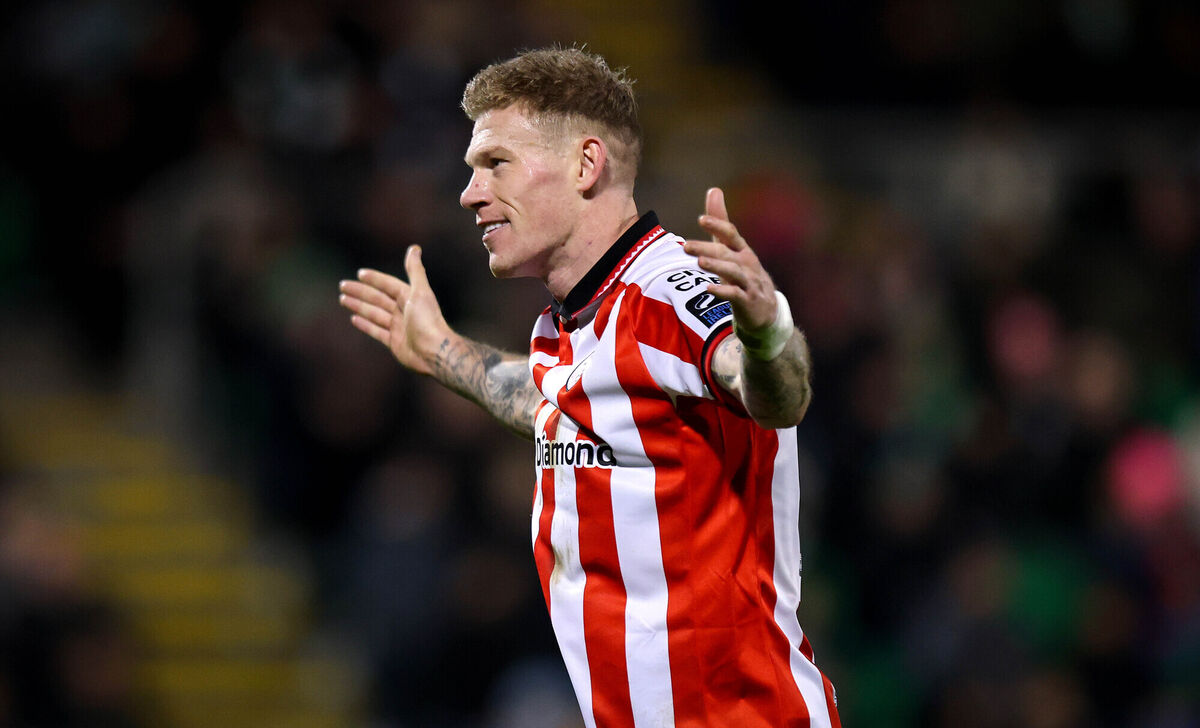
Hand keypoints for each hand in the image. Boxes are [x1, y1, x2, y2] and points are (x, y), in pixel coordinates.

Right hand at [338, 245, 450, 375]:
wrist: (433, 351)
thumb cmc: (428, 321)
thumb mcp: (420, 292)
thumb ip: (415, 271)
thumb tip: (414, 248)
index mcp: (409, 298)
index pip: (388, 285)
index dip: (375, 279)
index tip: (360, 273)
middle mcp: (403, 311)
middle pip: (377, 298)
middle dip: (360, 292)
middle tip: (343, 285)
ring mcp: (398, 327)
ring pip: (374, 313)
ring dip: (359, 306)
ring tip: (343, 299)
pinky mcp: (394, 342)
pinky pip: (376, 331)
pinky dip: (365, 324)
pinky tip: (354, 318)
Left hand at [682, 187, 777, 331]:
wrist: (766, 311)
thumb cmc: (744, 274)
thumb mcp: (732, 248)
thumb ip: (720, 222)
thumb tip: (713, 189)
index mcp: (742, 250)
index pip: (731, 234)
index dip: (718, 226)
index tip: (701, 220)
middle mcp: (747, 263)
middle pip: (726, 253)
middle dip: (706, 248)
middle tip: (685, 246)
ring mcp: (749, 282)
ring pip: (733, 272)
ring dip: (717, 266)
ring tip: (700, 262)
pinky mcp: (748, 301)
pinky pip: (735, 295)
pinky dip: (723, 291)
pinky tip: (708, 288)